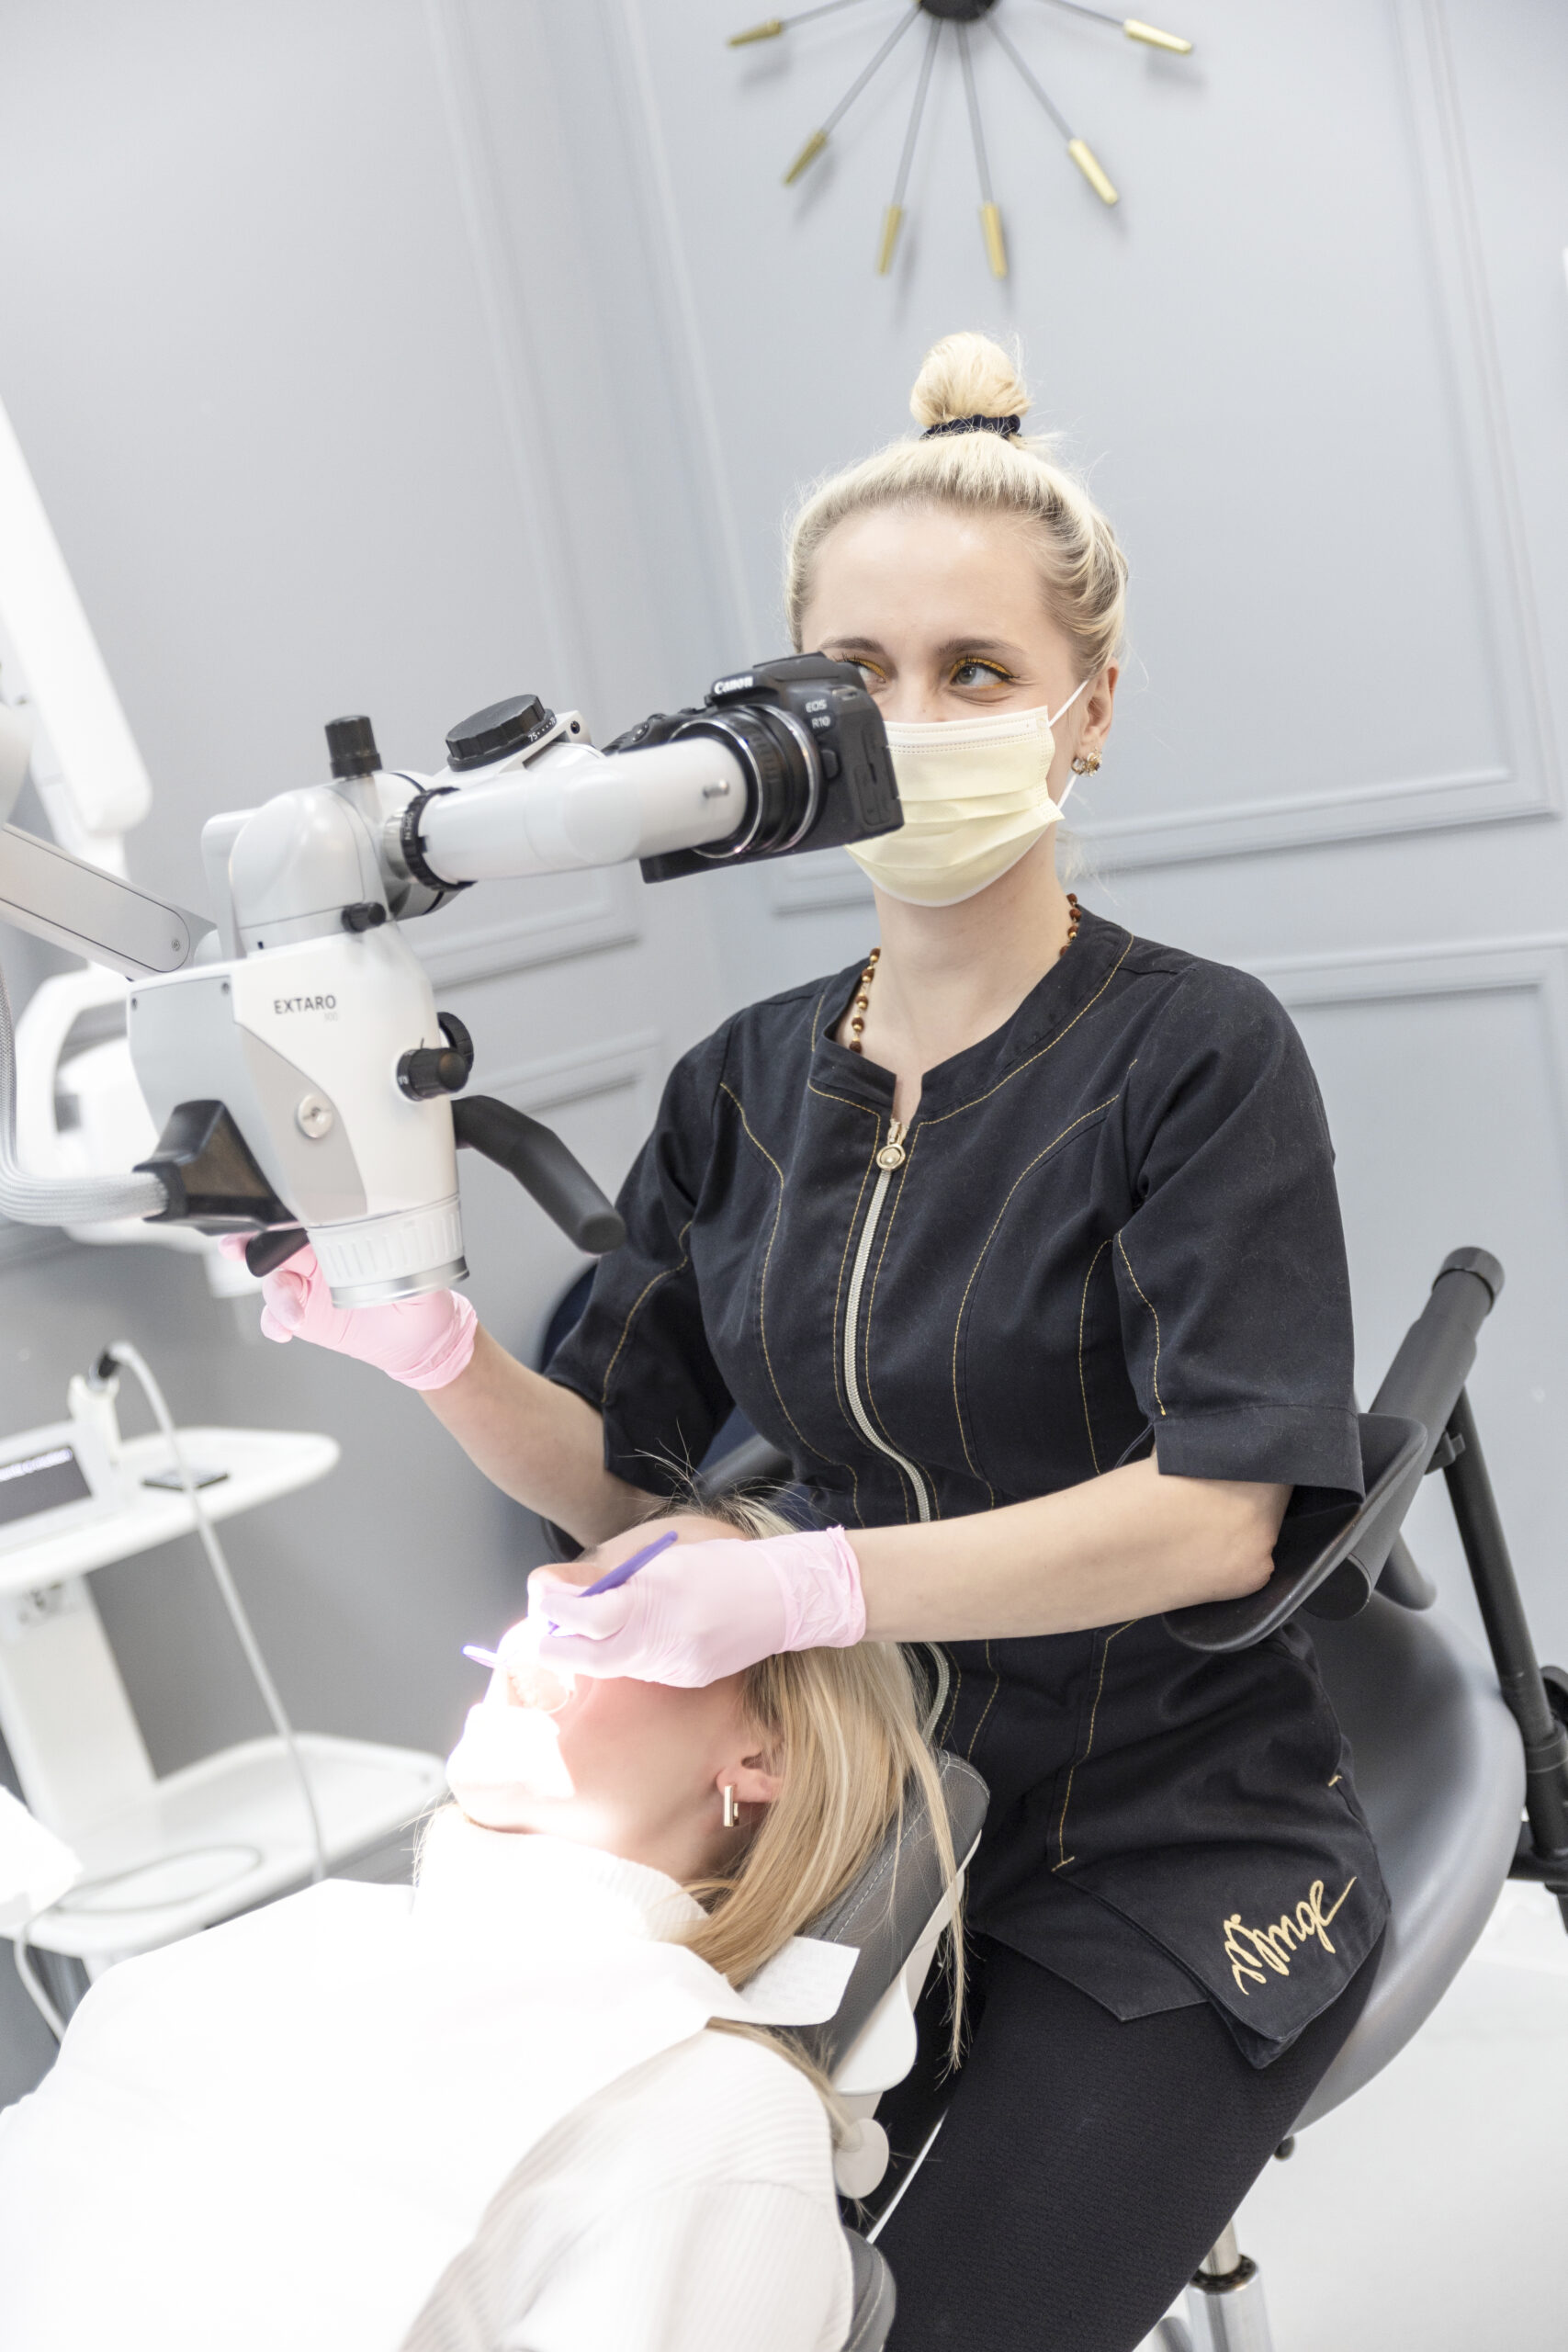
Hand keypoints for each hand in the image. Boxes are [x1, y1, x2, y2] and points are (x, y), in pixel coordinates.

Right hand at [221, 1238, 477, 1389]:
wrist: (415, 1342)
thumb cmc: (419, 1297)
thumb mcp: (421, 1270)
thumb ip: (406, 1253)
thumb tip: (401, 1235)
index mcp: (344, 1233)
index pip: (307, 1215)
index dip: (283, 1212)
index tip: (270, 1217)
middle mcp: (318, 1255)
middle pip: (274, 1241)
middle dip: (249, 1241)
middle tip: (237, 1248)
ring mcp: (306, 1284)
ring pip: (273, 1279)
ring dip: (275, 1294)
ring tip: (293, 1315)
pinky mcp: (301, 1313)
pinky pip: (275, 1314)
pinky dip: (274, 1321)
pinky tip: (284, 1330)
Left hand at [529, 1524, 865, 1686]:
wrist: (784, 1597)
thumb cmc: (722, 1565)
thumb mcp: (664, 1559)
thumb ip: (613, 1579)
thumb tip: (562, 1591)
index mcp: (658, 1599)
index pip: (589, 1615)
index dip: (557, 1610)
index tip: (543, 1601)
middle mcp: (665, 1639)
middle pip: (591, 1657)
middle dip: (558, 1648)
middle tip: (542, 1633)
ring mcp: (677, 1666)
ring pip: (614, 1666)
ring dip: (590, 1650)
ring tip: (580, 1629)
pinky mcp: (688, 1679)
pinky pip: (643, 1670)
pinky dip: (626, 1655)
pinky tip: (631, 1638)